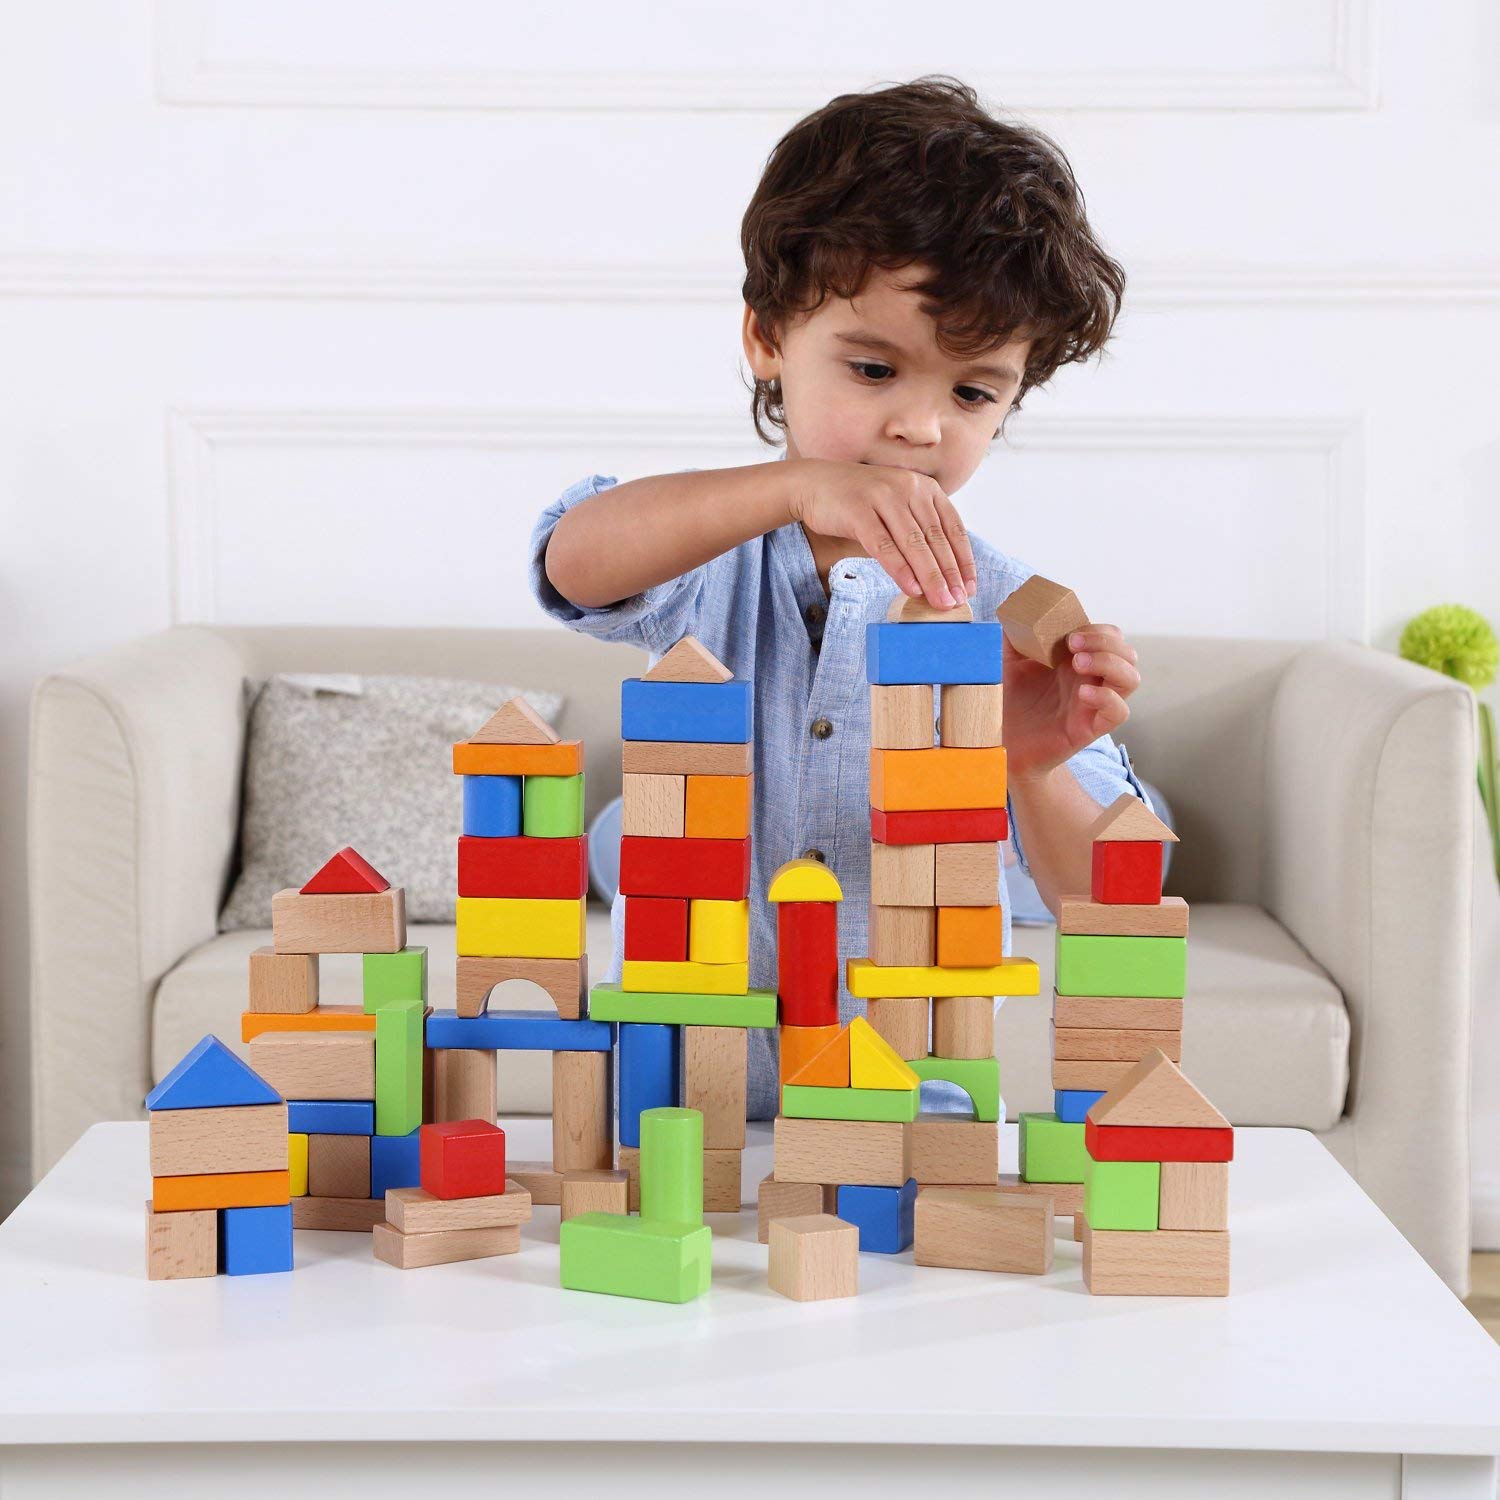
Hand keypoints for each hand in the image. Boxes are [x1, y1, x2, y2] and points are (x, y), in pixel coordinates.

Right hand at [785, 458, 976, 608]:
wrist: (814, 484)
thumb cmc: (859, 502)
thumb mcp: (897, 507)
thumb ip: (918, 528)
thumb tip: (940, 572)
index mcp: (925, 488)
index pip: (953, 528)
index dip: (963, 560)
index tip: (969, 587)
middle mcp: (909, 488)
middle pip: (935, 538)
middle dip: (949, 574)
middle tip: (957, 601)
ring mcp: (884, 497)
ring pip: (914, 544)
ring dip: (930, 576)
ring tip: (939, 601)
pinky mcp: (859, 511)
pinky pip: (884, 546)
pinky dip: (900, 569)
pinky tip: (911, 588)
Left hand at [1002, 624, 1139, 783]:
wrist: (1004, 744)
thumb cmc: (1012, 703)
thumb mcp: (1010, 663)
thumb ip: (1014, 636)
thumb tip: (1014, 605)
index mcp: (1079, 662)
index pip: (1111, 636)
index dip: (1098, 630)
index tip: (1069, 633)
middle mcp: (1093, 681)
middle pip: (1128, 653)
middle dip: (1105, 642)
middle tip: (1073, 645)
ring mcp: (1095, 704)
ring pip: (1132, 679)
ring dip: (1111, 664)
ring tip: (1079, 664)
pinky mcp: (1092, 728)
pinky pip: (1120, 712)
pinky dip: (1107, 698)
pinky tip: (1083, 694)